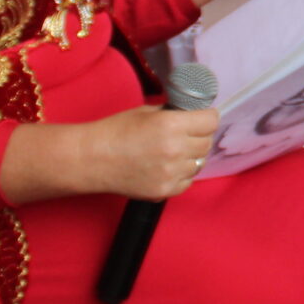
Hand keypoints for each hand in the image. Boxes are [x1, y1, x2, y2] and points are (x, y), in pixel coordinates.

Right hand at [74, 104, 219, 200]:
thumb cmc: (116, 131)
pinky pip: (187, 181)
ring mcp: (171, 173)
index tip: (203, 118)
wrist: (92, 159)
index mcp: (172, 125)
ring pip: (199, 163)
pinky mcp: (165, 191)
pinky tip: (166, 167)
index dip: (207, 117)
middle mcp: (176, 149)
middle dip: (199, 136)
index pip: (211, 121)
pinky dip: (181, 174)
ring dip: (191, 156)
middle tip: (186, 134)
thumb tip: (193, 115)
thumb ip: (173, 114)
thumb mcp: (147, 112)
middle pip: (206, 142)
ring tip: (172, 152)